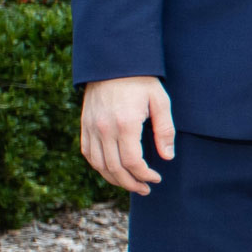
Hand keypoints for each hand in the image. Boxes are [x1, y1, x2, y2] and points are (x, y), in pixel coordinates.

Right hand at [77, 75, 172, 194]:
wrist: (114, 62)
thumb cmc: (141, 80)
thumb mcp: (160, 101)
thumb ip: (165, 130)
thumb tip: (167, 157)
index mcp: (125, 124)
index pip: (132, 162)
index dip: (144, 175)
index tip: (156, 178)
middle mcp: (104, 129)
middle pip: (114, 168)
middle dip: (131, 183)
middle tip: (145, 189)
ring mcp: (91, 128)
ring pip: (99, 165)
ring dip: (114, 179)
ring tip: (130, 184)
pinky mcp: (84, 125)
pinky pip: (88, 153)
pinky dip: (98, 167)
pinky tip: (111, 171)